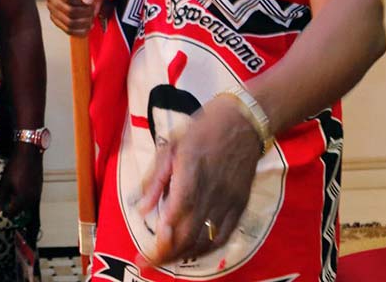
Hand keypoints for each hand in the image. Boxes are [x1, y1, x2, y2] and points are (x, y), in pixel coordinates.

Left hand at [0, 145, 42, 220]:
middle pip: (20, 210)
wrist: (28, 154)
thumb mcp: (4, 184)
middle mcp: (32, 199)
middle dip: (12, 208)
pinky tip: (19, 189)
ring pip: (26, 204)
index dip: (5, 212)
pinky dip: (25, 197)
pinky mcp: (40, 188)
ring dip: (19, 203)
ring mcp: (37, 193)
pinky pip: (31, 198)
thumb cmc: (15, 167)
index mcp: (22, 199)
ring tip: (11, 195)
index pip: (12, 213)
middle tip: (5, 203)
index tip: (0, 210)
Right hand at [44, 0, 106, 36]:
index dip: (82, 0)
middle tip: (94, 9)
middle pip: (69, 10)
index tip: (91, 0)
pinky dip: (81, 30)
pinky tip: (88, 25)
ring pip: (69, 22)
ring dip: (85, 22)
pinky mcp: (55, 20)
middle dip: (86, 12)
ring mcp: (51, 8)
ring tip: (92, 16)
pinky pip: (68, 30)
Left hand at [135, 96, 261, 266]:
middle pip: (188, 236)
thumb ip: (156, 180)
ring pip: (206, 241)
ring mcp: (228, 202)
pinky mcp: (240, 205)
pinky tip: (192, 253)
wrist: (244, 121)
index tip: (142, 256)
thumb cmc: (202, 129)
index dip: (159, 243)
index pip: (174, 219)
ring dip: (184, 256)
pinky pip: (224, 236)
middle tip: (147, 263)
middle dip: (165, 256)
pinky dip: (206, 250)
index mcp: (190, 176)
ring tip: (165, 261)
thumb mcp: (170, 146)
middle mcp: (211, 194)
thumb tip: (141, 210)